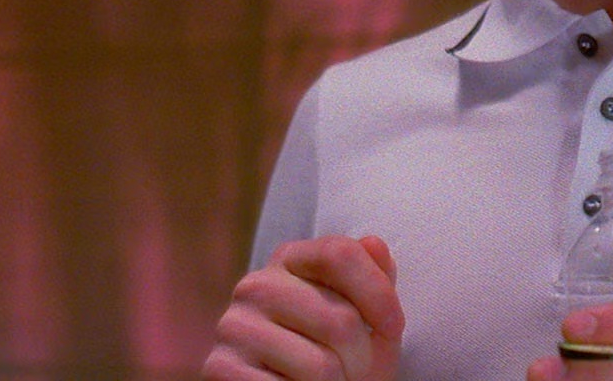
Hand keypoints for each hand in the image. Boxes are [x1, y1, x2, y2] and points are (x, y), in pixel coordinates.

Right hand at [202, 234, 403, 380]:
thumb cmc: (337, 358)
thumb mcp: (365, 318)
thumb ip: (374, 280)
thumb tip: (373, 244)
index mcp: (290, 260)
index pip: (340, 253)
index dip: (378, 292)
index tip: (393, 327)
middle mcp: (256, 286)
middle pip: (339, 319)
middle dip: (361, 357)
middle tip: (354, 370)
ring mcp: (234, 327)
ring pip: (320, 365)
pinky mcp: (219, 368)